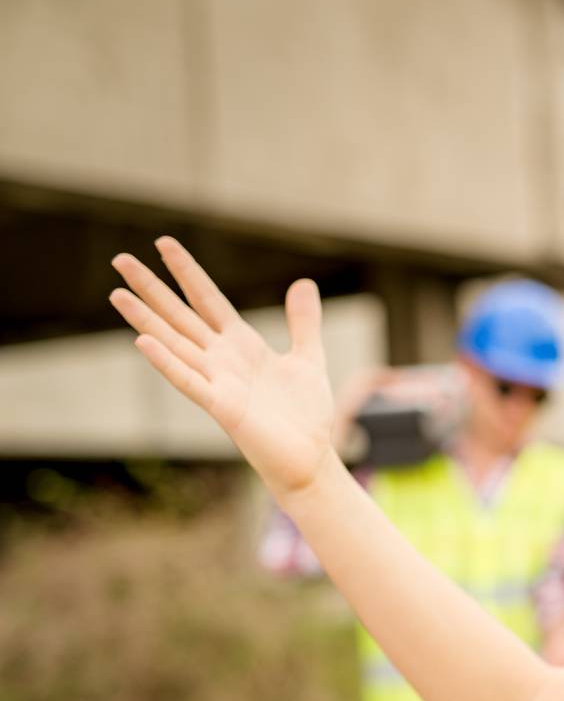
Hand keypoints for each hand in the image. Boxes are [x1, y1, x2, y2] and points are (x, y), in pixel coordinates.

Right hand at [110, 238, 338, 501]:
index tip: (163, 243)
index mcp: (241, 345)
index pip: (207, 299)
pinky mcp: (221, 408)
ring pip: (174, 344)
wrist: (310, 457)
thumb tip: (303, 283)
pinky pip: (189, 382)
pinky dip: (167, 363)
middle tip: (119, 259)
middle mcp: (222, 360)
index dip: (186, 272)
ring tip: (117, 294)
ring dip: (146, 320)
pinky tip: (143, 342)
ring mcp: (218, 382)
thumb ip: (303, 322)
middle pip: (180, 316)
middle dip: (152, 288)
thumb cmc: (305, 414)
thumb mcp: (308, 358)